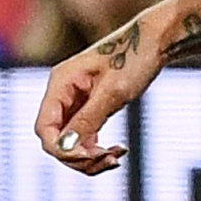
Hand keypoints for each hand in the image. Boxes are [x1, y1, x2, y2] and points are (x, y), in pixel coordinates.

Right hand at [35, 12, 172, 173]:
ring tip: (116, 158)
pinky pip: (85, 138)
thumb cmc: (134, 58)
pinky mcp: (90, 108)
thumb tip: (64, 148)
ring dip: (90, 157)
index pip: (44, 128)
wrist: (156, 41)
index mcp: (60, 83)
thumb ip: (87, 120)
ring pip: (71, 143)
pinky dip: (99, 149)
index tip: (86, 158)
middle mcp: (63, 92)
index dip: (60, 149)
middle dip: (79, 156)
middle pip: (56, 139)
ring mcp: (76, 101)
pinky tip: (120, 151)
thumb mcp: (112, 92)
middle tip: (108, 160)